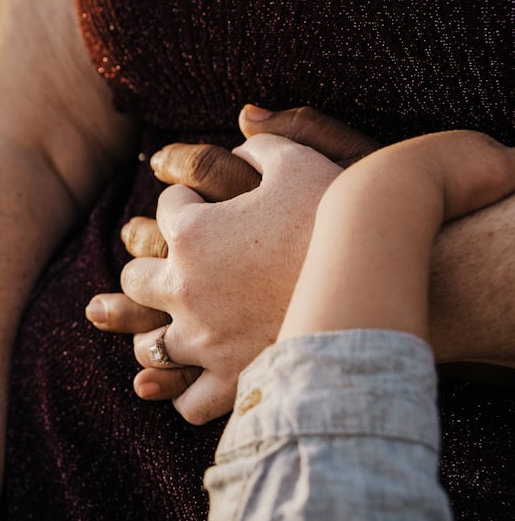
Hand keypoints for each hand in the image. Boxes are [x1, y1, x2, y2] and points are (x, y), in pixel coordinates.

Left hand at [85, 105, 378, 423]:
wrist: (384, 274)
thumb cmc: (339, 211)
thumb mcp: (301, 158)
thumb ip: (265, 136)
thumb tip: (245, 120)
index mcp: (190, 232)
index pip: (167, 210)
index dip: (183, 203)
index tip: (199, 204)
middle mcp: (184, 287)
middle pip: (136, 277)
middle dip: (149, 266)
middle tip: (172, 264)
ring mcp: (203, 340)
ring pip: (150, 343)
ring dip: (153, 331)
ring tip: (171, 324)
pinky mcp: (232, 380)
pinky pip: (188, 399)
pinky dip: (183, 391)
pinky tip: (193, 379)